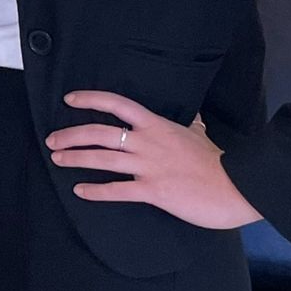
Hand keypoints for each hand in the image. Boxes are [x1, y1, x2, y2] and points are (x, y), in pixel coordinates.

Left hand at [47, 90, 263, 229]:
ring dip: (76, 158)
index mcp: (156, 124)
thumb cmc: (219, 161)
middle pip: (100, 132)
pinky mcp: (153, 191)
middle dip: (71, 135)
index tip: (69, 99)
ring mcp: (149, 166)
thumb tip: (192, 118)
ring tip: (58, 160)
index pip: (117, 104)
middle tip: (52, 140)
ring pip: (103, 159)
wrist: (238, 185)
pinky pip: (118, 190)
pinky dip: (96, 191)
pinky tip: (81, 191)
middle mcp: (147, 142)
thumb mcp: (198, 132)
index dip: (91, 99)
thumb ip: (187, 124)